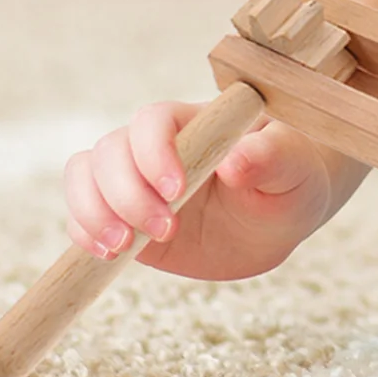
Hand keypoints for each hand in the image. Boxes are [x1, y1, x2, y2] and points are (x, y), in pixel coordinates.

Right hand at [63, 101, 333, 280]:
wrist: (279, 218)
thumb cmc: (291, 179)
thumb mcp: (293, 167)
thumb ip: (270, 158)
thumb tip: (234, 162)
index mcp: (196, 122)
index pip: (153, 121)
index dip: (153, 152)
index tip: (177, 190)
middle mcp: (156, 147)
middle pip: (111, 151)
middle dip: (127, 193)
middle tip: (168, 229)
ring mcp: (135, 180)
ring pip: (86, 177)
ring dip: (94, 212)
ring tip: (124, 248)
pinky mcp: (125, 217)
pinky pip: (83, 214)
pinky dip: (84, 232)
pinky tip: (107, 255)